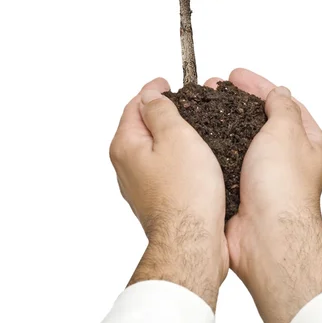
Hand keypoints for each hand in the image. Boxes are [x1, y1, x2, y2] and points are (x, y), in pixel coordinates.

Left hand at [109, 77, 228, 309]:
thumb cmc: (187, 192)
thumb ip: (161, 111)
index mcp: (126, 145)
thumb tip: (151, 96)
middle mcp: (127, 166)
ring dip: (170, 135)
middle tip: (183, 101)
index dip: (152, 90)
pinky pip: (164, 168)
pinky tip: (194, 158)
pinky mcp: (157, 198)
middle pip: (141, 127)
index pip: (135, 105)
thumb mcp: (176, 136)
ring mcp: (141, 185)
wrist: (192, 240)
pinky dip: (175, 156)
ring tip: (192, 126)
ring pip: (154, 148)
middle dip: (161, 111)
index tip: (166, 82)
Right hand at [205, 69, 321, 322]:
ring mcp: (263, 175)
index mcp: (307, 142)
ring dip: (220, 121)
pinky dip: (212, 147)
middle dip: (235, 101)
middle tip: (213, 88)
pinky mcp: (241, 189)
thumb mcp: (287, 131)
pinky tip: (197, 138)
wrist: (266, 235)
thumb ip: (282, 107)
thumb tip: (279, 92)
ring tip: (200, 107)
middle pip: (259, 119)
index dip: (258, 85)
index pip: (282, 103)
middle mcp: (286, 159)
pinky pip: (225, 161)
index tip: (236, 75)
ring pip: (238, 139)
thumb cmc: (283, 187)